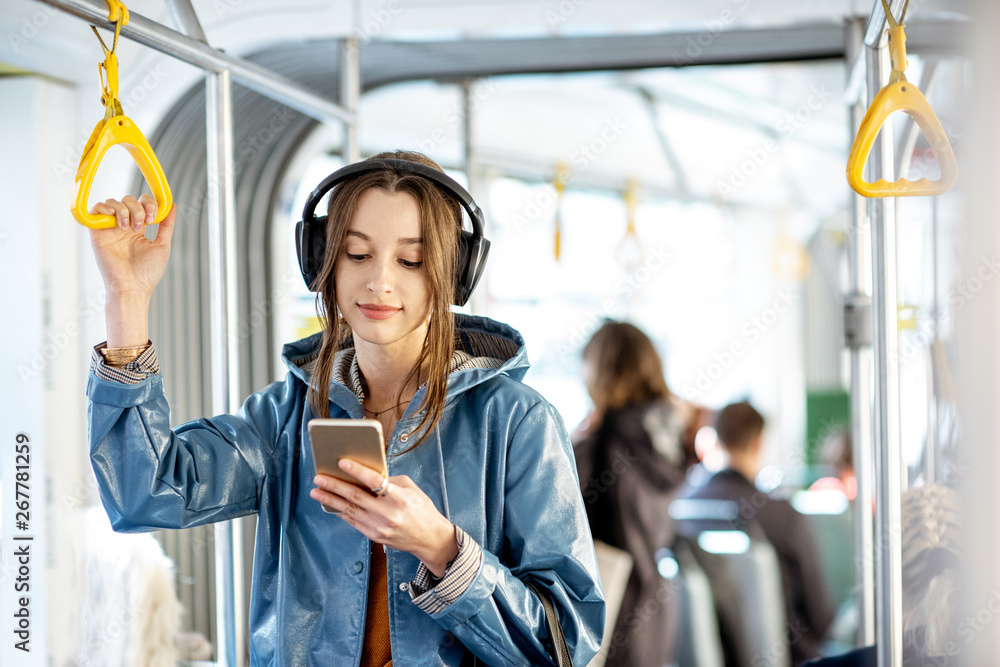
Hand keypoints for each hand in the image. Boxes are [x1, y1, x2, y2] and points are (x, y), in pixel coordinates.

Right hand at [88, 195, 174, 299]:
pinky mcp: (97, 232)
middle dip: (138, 208)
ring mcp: (109, 228)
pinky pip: (95, 210)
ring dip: (124, 209)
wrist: (132, 287)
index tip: (154, 217)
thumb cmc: (147, 272)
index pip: (141, 204)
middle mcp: (123, 226)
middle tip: (142, 225)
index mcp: (138, 229)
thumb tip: (172, 205)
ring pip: (113, 202)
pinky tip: (116, 220)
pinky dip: (104, 207)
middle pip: (128, 200)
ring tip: (128, 227)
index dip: (148, 204)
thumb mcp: (162, 245)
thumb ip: (167, 225)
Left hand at [311, 460, 458, 576]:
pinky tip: (330, 505)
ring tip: (316, 491)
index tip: (341, 462)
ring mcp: (379, 527)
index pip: (374, 481)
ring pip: (349, 510)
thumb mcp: (411, 489)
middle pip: (356, 497)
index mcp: (399, 499)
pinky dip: (340, 512)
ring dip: (330, 500)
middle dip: (334, 486)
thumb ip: (390, 481)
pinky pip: (353, 521)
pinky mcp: (374, 536)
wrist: (429, 539)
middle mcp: (387, 514)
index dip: (357, 471)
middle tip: (319, 477)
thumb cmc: (422, 510)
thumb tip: (367, 475)